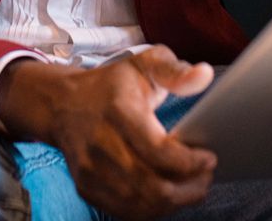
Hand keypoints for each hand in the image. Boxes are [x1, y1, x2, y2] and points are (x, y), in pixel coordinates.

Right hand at [0, 47, 217, 218]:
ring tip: (192, 188)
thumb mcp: (143, 65)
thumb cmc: (110, 85)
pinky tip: (168, 196)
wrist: (62, 105)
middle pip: (152, 185)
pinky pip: (126, 211)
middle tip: (206, 177)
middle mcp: (101, 144)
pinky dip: (153, 210)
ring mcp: (91, 170)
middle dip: (189, 188)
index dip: (190, 162)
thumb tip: (204, 75)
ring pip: (141, 204)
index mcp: (118, 112)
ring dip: (175, 202)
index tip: (209, 158)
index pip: (159, 151)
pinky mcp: (87, 187)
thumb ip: (175, 70)